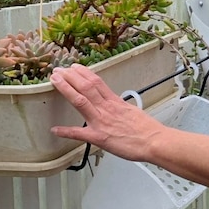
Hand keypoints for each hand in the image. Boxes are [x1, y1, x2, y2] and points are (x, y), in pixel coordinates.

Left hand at [50, 64, 165, 161]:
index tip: (74, 67)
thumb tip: (117, 104)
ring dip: (66, 89)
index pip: (97, 82)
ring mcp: (101, 121)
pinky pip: (79, 133)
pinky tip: (56, 129)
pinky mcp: (99, 137)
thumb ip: (121, 107)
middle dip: (70, 76)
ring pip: (81, 100)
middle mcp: (106, 108)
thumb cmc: (147, 129)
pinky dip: (66, 132)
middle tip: (58, 69)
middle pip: (86, 87)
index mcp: (115, 102)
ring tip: (55, 80)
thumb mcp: (133, 111)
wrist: (154, 141)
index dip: (84, 73)